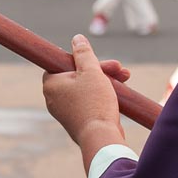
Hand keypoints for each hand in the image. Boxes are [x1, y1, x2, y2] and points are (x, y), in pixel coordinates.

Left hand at [43, 35, 126, 168]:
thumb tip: (76, 38)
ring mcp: (66, 111)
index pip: (60, 63)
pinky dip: (102, 95)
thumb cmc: (94, 103)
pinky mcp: (78, 121)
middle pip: (77, 75)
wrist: (101, 138)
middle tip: (119, 68)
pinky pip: (89, 102)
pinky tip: (119, 93)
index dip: (79, 59)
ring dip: (105, 81)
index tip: (94, 60)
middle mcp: (54, 98)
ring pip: (85, 88)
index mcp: (51, 84)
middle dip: (100, 70)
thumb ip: (83, 53)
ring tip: (126, 78)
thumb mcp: (91, 71)